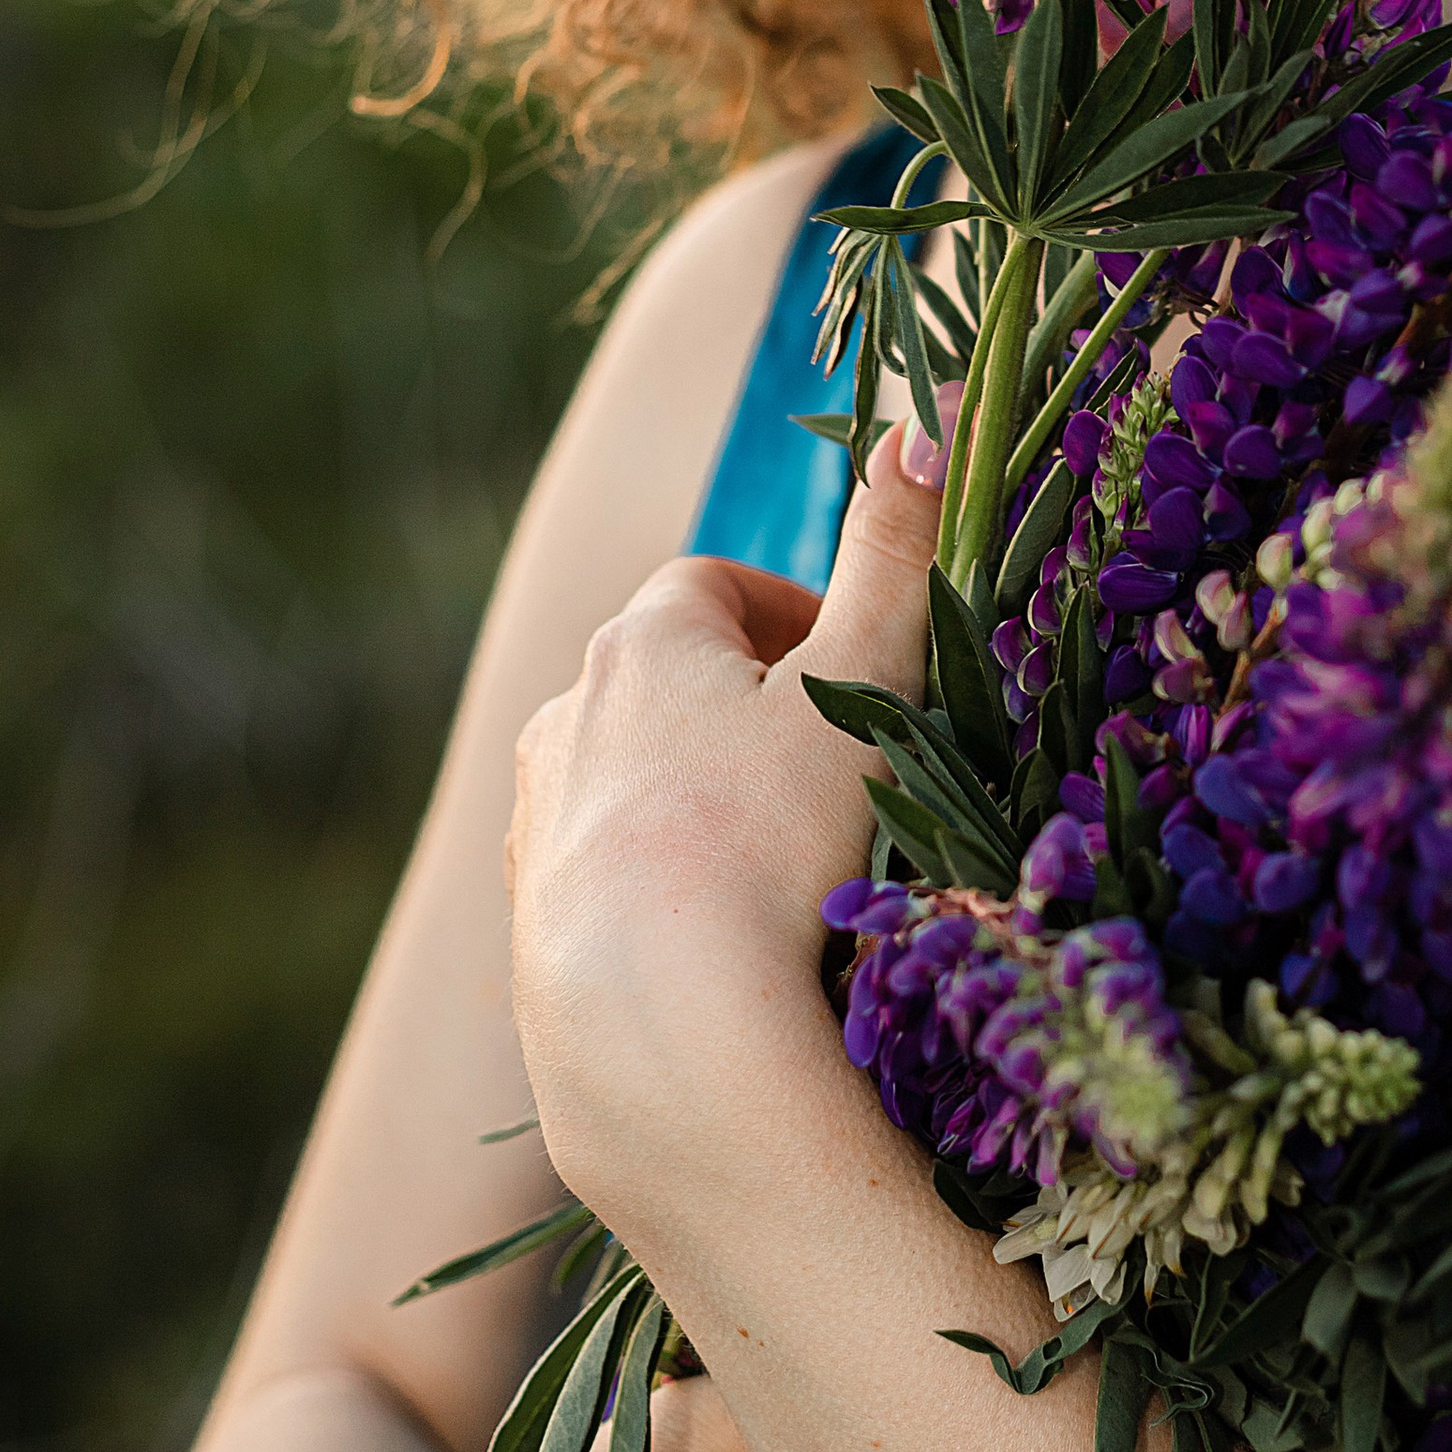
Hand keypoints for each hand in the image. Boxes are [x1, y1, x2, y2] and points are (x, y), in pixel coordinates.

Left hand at [506, 429, 942, 1235]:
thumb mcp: (864, 683)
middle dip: (751, 710)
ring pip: (632, 778)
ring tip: (788, 864)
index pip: (717, 585)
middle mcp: (566, 715)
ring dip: (701, 796)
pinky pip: (607, 872)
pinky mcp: (529, 921)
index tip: (859, 669)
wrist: (659, 1028)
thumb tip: (922, 423)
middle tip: (841, 768)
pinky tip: (729, 940)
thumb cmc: (772, 837)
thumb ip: (896, 556)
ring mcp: (538, 822)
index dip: (796, 614)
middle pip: (670, 681)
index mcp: (641, 641)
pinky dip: (664, 883)